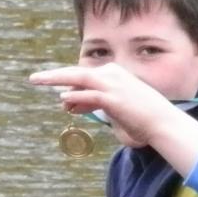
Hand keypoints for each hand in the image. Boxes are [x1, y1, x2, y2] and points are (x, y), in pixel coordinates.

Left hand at [29, 63, 197, 172]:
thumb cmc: (142, 120)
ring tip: (37, 81)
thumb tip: (71, 105)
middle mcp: (112, 75)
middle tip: (34, 78)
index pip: (85, 78)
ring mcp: (113, 85)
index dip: (70, 87)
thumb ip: (93, 105)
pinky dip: (75, 97)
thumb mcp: (114, 110)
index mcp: (114, 75)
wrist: (163, 123)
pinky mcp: (114, 98)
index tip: (61, 99)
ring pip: (79, 79)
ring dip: (56, 79)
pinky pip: (90, 95)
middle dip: (54, 75)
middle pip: (77, 73)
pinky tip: (63, 100)